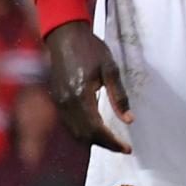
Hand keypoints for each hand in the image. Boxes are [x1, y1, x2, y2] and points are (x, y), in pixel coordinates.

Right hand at [44, 20, 131, 150]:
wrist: (64, 36)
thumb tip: (129, 120)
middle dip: (104, 144)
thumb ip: (119, 96)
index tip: (127, 148)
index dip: (112, 142)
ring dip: (93, 140)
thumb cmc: (90, 49)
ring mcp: (59, 102)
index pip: (96, 129)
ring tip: (112, 142)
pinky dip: (82, 132)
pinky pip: (69, 123)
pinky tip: (96, 131)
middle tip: (123, 147)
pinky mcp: (56, 99)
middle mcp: (66, 103)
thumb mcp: (111, 69)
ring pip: (74, 132)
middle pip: (84, 135)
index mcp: (80, 95)